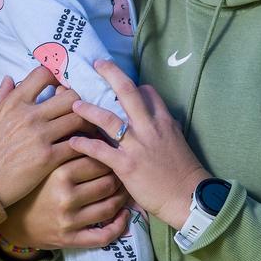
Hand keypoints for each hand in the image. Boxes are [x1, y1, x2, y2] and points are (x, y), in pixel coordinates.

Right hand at [0, 66, 85, 206]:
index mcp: (14, 103)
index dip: (57, 76)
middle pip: (70, 95)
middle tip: (83, 110)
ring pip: (78, 118)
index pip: (43, 74)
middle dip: (80, 101)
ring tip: (90, 129)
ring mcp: (39, 136)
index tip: (62, 85)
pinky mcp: (48, 158)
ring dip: (87, 123)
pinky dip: (85, 146)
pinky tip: (87, 149)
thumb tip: (9, 78)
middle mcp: (28, 115)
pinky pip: (76, 145)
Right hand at [0, 155, 130, 251]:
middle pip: (107, 183)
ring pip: (109, 207)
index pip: (99, 161)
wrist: (11, 219)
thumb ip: (65, 146)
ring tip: (122, 191)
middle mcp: (65, 197)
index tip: (113, 156)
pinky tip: (123, 216)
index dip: (110, 157)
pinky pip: (104, 236)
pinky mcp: (70, 239)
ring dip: (121, 199)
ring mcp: (68, 220)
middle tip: (122, 174)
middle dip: (119, 178)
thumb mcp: (43, 162)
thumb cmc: (30, 186)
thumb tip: (93, 128)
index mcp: (59, 173)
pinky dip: (119, 226)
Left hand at [69, 60, 208, 229]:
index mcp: (163, 120)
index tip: (116, 81)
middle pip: (127, 92)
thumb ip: (164, 125)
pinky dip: (84, 144)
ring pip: (108, 118)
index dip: (132, 85)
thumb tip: (155, 115)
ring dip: (88, 109)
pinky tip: (73, 141)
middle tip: (96, 64)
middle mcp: (149, 127)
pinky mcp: (126, 165)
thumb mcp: (177, 140)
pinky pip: (100, 150)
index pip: (147, 91)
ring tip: (73, 104)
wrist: (186, 197)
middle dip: (110, 74)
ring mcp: (137, 145)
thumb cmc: (182, 171)